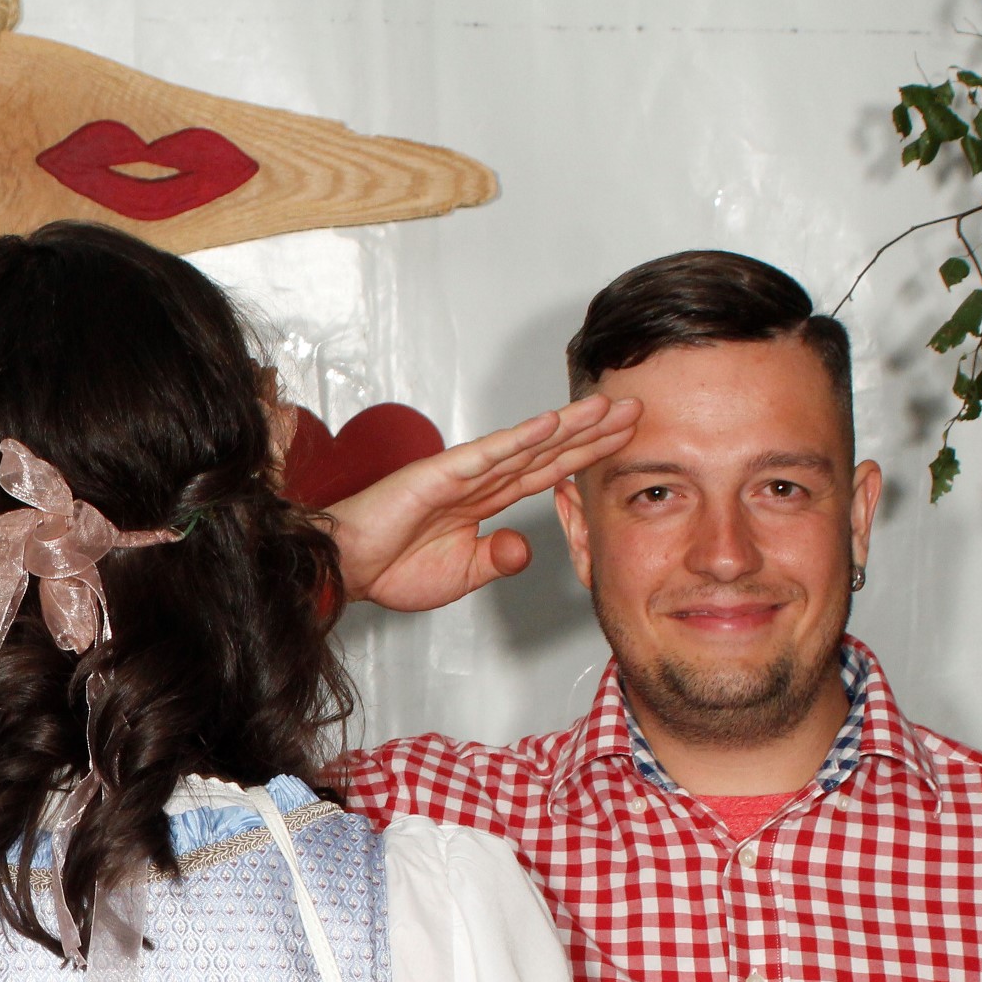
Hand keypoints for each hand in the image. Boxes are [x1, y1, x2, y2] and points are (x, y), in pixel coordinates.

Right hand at [320, 394, 639, 612]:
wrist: (346, 570)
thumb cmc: (390, 569)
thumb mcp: (461, 574)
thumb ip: (496, 558)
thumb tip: (525, 549)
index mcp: (483, 502)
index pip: (546, 473)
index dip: (585, 455)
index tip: (624, 441)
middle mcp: (477, 481)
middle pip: (546, 451)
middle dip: (592, 431)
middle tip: (635, 409)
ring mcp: (460, 474)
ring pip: (525, 445)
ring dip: (568, 426)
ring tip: (607, 407)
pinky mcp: (438, 475)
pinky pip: (486, 455)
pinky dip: (518, 440)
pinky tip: (549, 425)